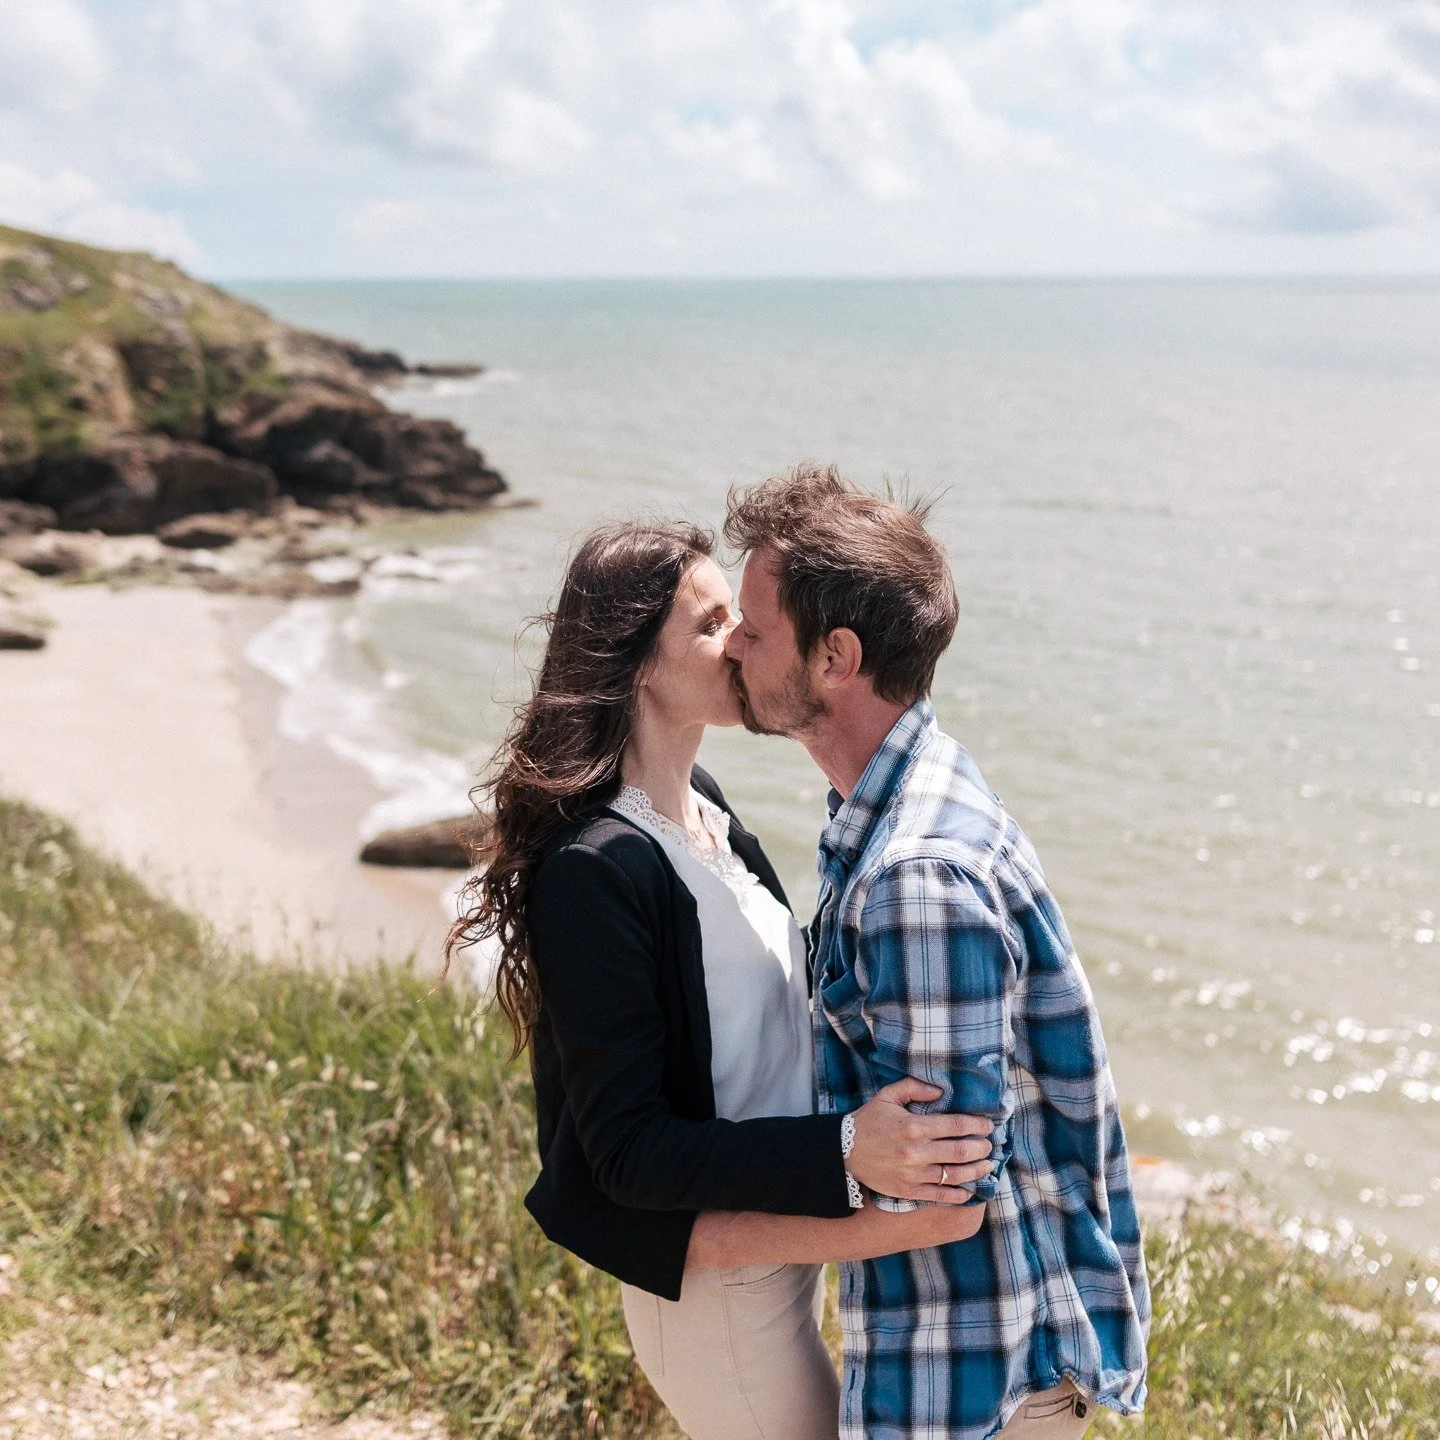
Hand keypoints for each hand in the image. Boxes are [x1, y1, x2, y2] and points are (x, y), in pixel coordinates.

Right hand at [845, 1077, 992, 1203]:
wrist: (843, 1153)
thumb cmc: (868, 1121)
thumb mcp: (887, 1096)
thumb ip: (914, 1087)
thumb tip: (941, 1091)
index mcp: (913, 1126)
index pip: (955, 1125)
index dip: (976, 1125)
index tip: (988, 1125)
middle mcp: (916, 1151)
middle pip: (961, 1151)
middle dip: (981, 1148)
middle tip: (990, 1146)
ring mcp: (914, 1174)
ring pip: (955, 1175)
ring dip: (976, 1171)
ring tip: (987, 1166)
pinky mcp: (909, 1191)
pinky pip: (940, 1195)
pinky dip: (959, 1194)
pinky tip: (969, 1189)